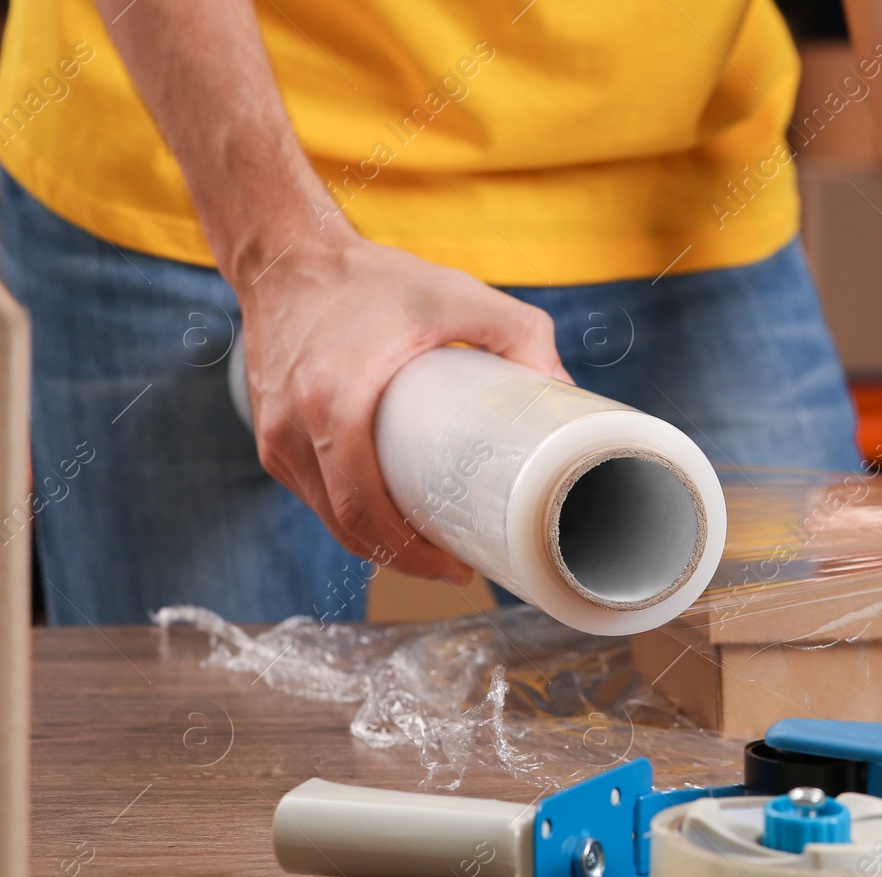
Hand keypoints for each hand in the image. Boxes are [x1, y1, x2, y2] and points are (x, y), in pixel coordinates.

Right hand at [240, 235, 567, 582]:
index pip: (364, 513)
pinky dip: (350, 514)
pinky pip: (313, 493)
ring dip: (378, 542)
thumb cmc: (371, 277)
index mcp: (333, 406)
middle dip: (405, 560)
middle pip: (348, 528)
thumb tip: (562, 388)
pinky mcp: (269, 434)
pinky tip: (389, 522)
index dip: (412, 556)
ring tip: (433, 548)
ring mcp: (274, 436)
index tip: (458, 567)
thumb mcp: (457, 294)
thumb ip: (521, 332)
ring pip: (328, 517)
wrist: (285, 253)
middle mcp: (292, 430)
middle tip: (457, 567)